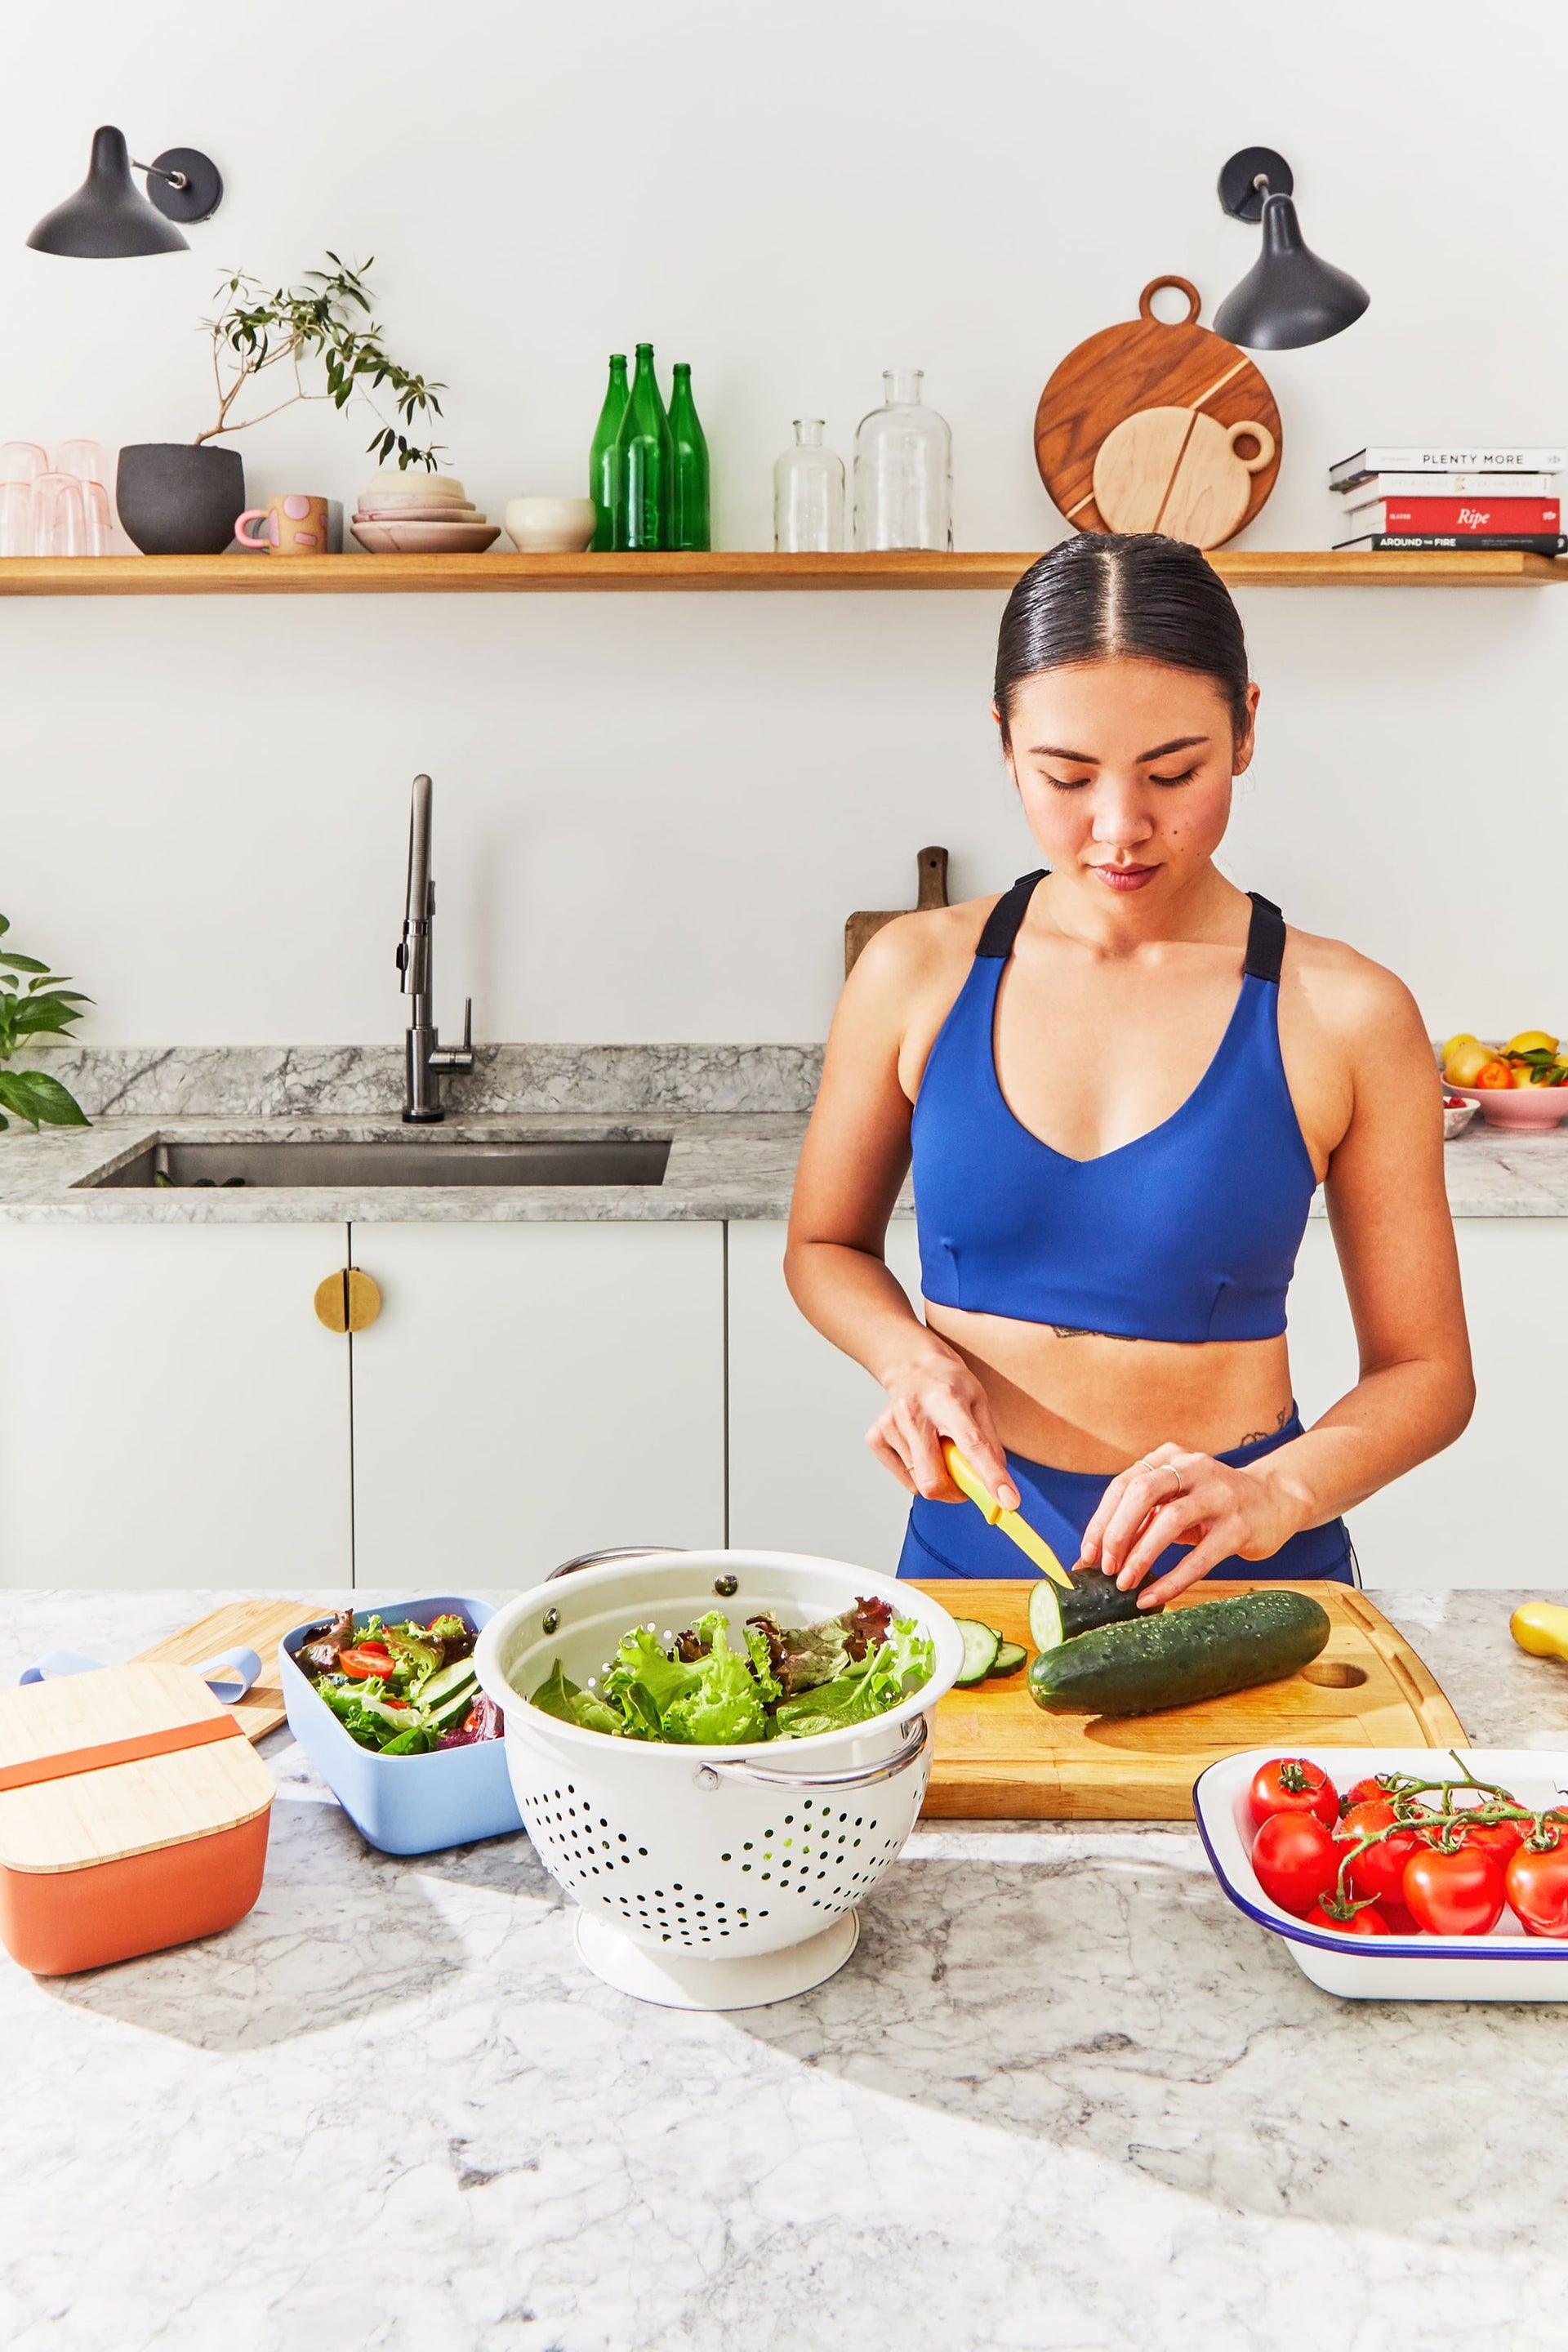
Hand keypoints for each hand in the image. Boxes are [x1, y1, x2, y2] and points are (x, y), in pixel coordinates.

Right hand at [867, 1347, 1017, 1510]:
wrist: (911, 1365)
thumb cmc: (949, 1384)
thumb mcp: (979, 1402)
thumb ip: (989, 1443)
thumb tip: (997, 1484)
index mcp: (947, 1400)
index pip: (972, 1445)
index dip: (990, 1476)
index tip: (1008, 1501)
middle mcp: (913, 1412)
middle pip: (934, 1480)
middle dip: (955, 1491)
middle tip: (965, 1478)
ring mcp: (890, 1425)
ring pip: (920, 1483)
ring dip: (938, 1477)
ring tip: (938, 1448)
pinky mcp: (875, 1438)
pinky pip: (906, 1480)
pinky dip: (919, 1474)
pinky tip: (920, 1448)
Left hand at [1078, 1441, 1305, 1606]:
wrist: (1276, 1500)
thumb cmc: (1213, 1506)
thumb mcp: (1176, 1500)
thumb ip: (1142, 1519)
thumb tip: (1096, 1556)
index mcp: (1170, 1457)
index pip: (1124, 1484)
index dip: (1101, 1521)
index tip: (1087, 1556)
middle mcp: (1194, 1467)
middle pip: (1141, 1492)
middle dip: (1116, 1533)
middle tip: (1105, 1568)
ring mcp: (1219, 1495)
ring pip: (1169, 1520)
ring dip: (1140, 1555)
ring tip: (1125, 1583)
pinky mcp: (1239, 1526)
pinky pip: (1198, 1557)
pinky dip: (1171, 1580)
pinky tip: (1152, 1596)